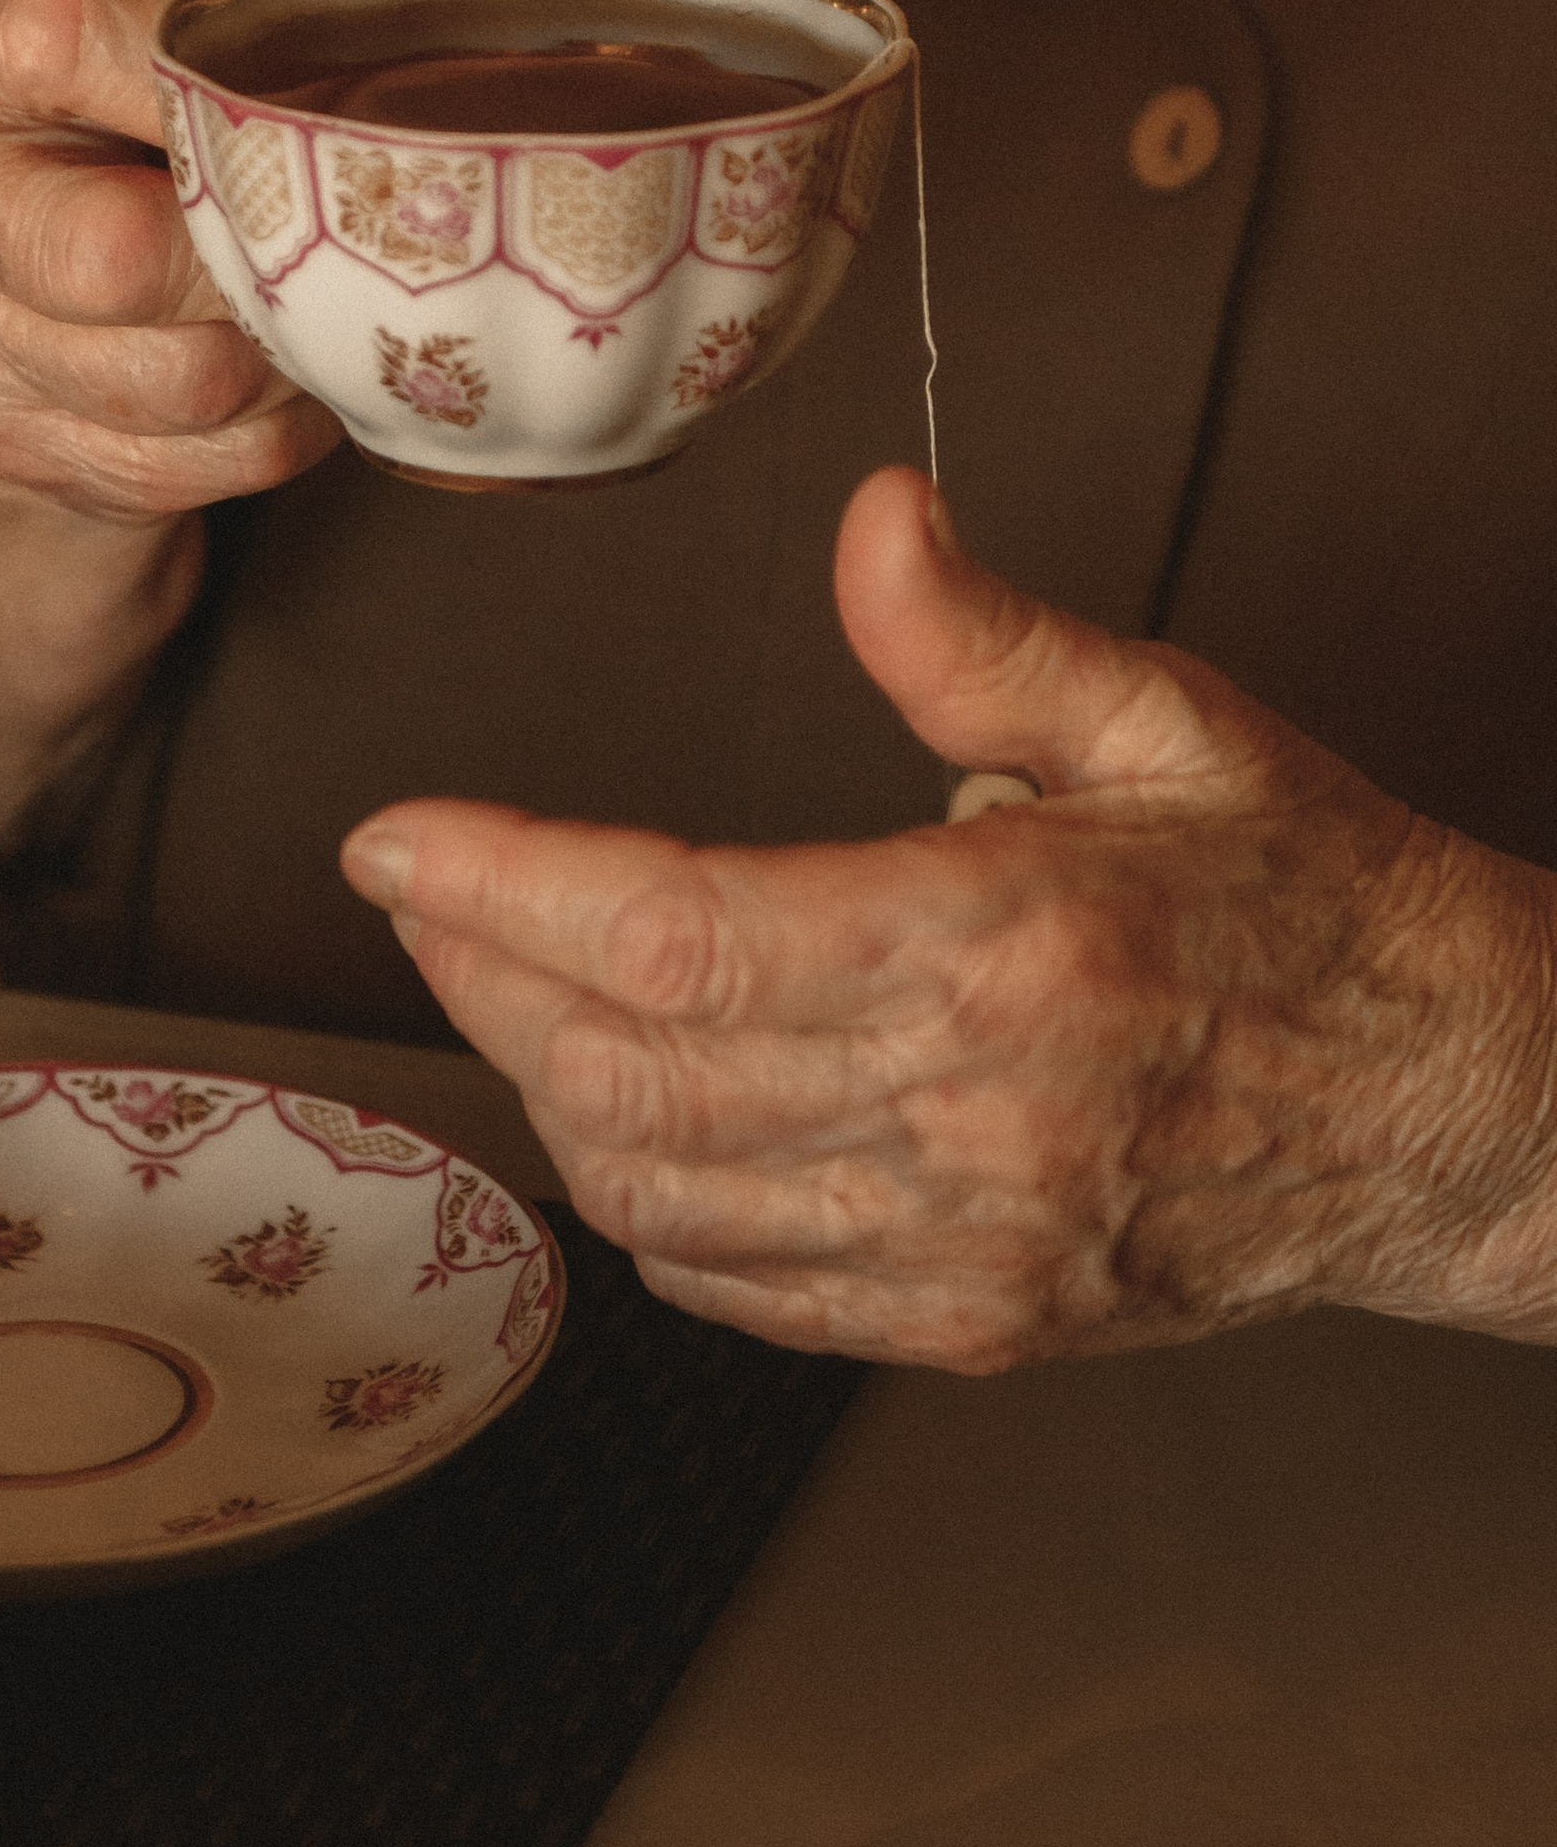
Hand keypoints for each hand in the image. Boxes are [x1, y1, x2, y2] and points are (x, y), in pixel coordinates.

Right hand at [0, 0, 339, 521]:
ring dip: (289, 352)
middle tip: (333, 228)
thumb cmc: (99, 48)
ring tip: (335, 300)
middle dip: (257, 249)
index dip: (211, 74)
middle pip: (114, 257)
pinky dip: (272, 431)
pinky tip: (293, 369)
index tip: (293, 90)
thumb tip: (346, 21)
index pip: (69, 40)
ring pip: (178, 385)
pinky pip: (182, 468)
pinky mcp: (3, 434)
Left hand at [342, 467, 1556, 1367]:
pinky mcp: (965, 1325)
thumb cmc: (1307, 895)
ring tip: (508, 982)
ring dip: (543, 1088)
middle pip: (625, 1074)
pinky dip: (640, 1202)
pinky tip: (625, 1109)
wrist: (1451, 1108)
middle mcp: (967, 1118)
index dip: (501, 888)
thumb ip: (986, 635)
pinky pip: (735, 1289)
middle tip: (434, 894)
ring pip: (654, 1197)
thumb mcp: (1168, 719)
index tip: (395, 840)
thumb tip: (869, 521)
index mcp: (1000, 946)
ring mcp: (961, 1248)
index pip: (673, 933)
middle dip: (484, 979)